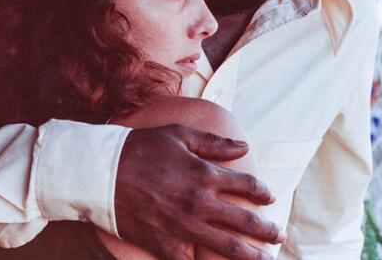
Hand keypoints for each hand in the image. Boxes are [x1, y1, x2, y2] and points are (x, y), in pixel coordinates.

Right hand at [115, 125, 283, 259]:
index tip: (269, 197)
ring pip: (226, 246)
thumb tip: (243, 146)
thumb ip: (214, 143)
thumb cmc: (141, 148)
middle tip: (279, 235)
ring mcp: (184, 227)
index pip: (247, 185)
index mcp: (205, 174)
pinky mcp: (165, 244)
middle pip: (244, 220)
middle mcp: (200, 203)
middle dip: (266, 230)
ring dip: (250, 255)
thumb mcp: (179, 134)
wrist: (102, 173)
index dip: (262, 192)